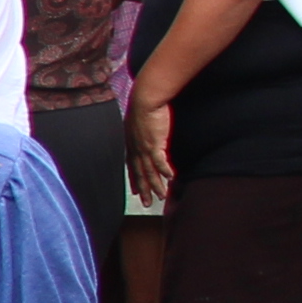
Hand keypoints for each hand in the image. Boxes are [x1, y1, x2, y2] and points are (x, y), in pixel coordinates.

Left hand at [126, 91, 176, 209]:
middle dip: (143, 190)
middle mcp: (135, 149)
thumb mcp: (138, 123)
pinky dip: (165, 171)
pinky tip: (171, 179)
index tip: (135, 191)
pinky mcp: (154, 144)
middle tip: (146, 203)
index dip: (134, 180)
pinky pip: (160, 161)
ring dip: (156, 185)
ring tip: (162, 196)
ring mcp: (144, 148)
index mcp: (131, 145)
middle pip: (139, 174)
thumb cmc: (143, 107)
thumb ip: (141, 132)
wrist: (145, 99)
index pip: (132, 167)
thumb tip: (145, 132)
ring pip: (150, 171)